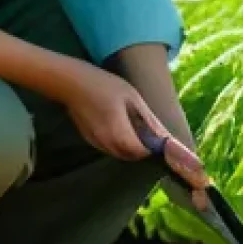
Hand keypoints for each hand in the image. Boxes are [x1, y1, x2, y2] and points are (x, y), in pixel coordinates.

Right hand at [61, 63, 211, 209]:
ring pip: (124, 154)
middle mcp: (108, 144)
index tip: (173, 160)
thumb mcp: (132, 98)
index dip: (161, 156)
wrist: (69, 83)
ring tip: (151, 142)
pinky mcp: (92, 141)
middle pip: (135, 156)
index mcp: (120, 134)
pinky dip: (125, 144)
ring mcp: (98, 144)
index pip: (145, 153)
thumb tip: (167, 139)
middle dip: (150, 153)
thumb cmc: (103, 85)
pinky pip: (114, 148)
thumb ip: (149, 122)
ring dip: (137, 149)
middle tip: (163, 151)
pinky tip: (129, 132)